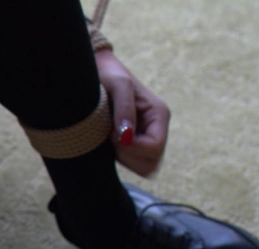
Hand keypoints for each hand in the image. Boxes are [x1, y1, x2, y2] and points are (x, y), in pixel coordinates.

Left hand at [95, 49, 170, 176]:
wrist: (100, 71)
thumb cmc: (108, 74)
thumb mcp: (117, 84)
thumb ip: (124, 107)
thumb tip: (126, 135)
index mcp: (159, 115)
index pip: (154, 147)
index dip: (132, 148)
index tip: (114, 135)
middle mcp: (156, 129)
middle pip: (151, 163)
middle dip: (128, 156)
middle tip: (111, 138)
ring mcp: (146, 137)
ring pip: (142, 167)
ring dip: (123, 158)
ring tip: (110, 138)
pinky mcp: (134, 143)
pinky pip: (132, 163)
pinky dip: (120, 158)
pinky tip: (109, 141)